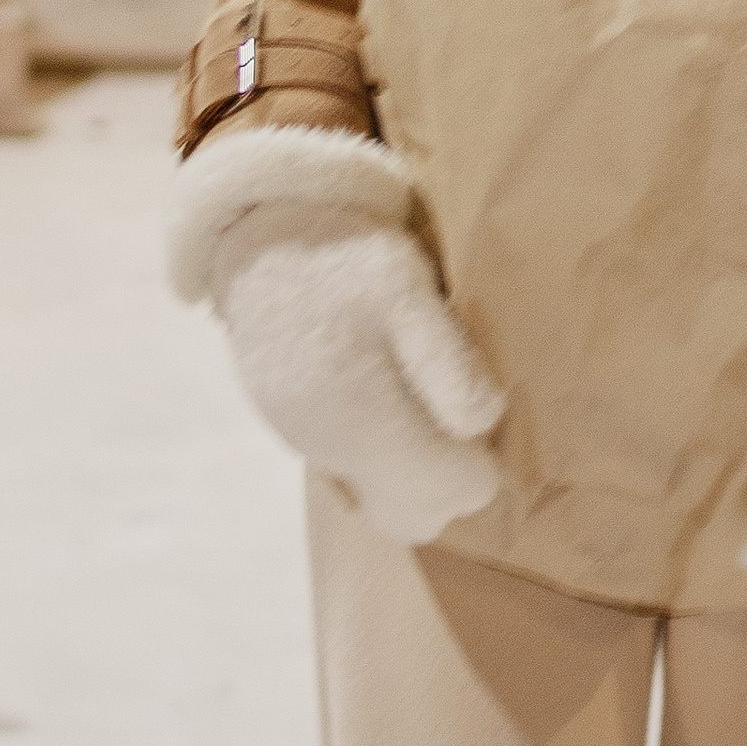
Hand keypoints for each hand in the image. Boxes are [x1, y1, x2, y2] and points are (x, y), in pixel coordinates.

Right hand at [168, 126, 503, 544]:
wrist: (259, 230)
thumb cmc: (345, 256)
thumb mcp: (407, 293)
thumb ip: (448, 365)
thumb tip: (485, 427)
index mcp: (362, 421)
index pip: (446, 494)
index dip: (481, 466)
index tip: (488, 417)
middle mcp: (330, 449)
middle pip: (411, 515)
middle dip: (450, 481)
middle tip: (466, 414)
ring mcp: (306, 442)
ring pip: (380, 496)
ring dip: (416, 467)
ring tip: (431, 395)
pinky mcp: (292, 427)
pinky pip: (353, 470)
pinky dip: (383, 450)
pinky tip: (393, 389)